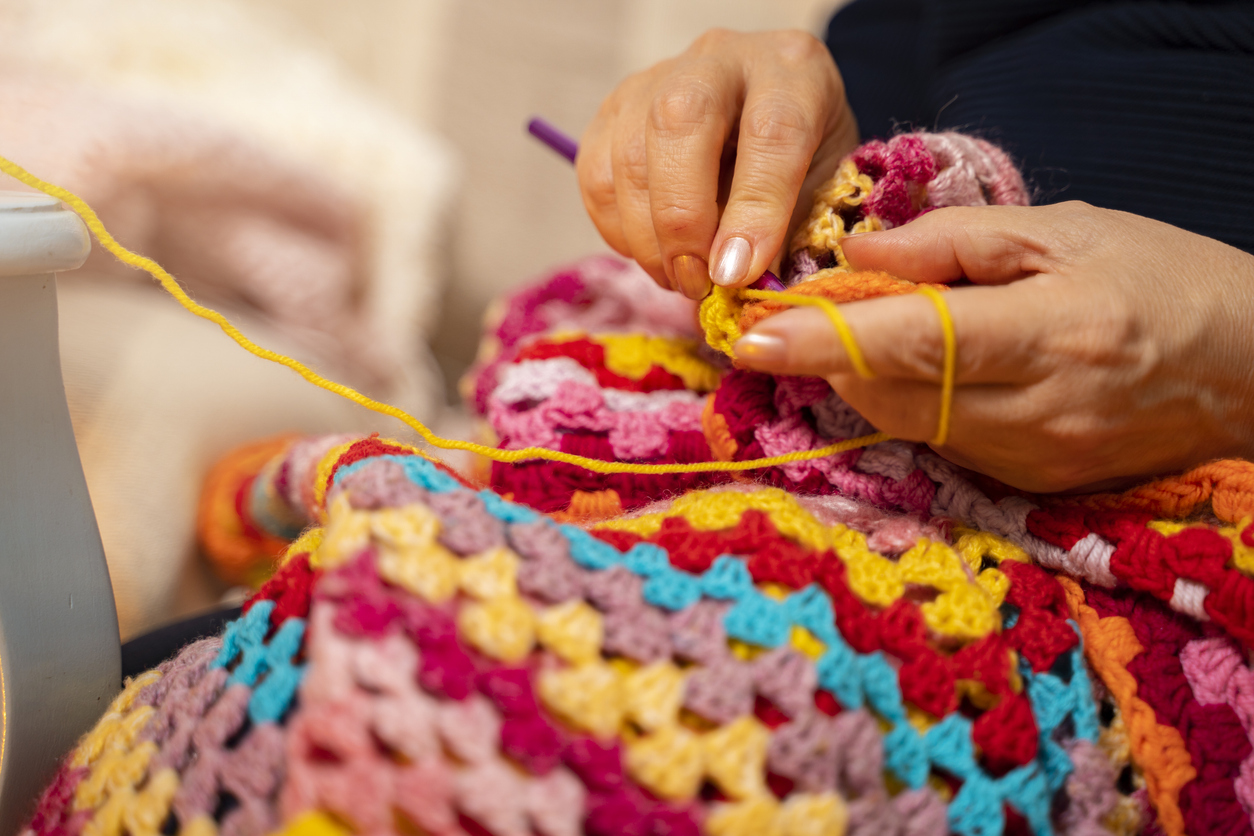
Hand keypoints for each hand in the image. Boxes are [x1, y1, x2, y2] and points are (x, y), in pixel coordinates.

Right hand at [577, 29, 858, 299]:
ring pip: (628, 154)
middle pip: (680, 122)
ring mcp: (657, 77)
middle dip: (682, 219)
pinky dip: (618, 230)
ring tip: (680, 280)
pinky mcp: (612, 108)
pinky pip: (596, 175)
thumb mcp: (823, 190)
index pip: (772, 131)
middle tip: (696, 281)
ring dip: (647, 237)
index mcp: (794, 70)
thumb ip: (792, 232)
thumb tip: (740, 286)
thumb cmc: (803, 161)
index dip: (754, 210)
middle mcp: (721, 58)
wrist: (767, 119)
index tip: (737, 274)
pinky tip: (653, 254)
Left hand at [733, 202, 1253, 491]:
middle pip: (889, 395)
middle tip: (812, 315)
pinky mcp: (1030, 486)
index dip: (820, 341)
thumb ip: (952, 242)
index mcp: (1050, 334)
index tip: (749, 336)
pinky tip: (934, 369)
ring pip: (906, 424)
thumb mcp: (1066, 232)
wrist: (1250, 369)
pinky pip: (940, 443)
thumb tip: (856, 258)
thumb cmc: (1163, 280)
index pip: (909, 343)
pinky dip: (914, 403)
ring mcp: (1031, 461)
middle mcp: (1035, 413)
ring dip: (869, 380)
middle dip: (833, 358)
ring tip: (879, 332)